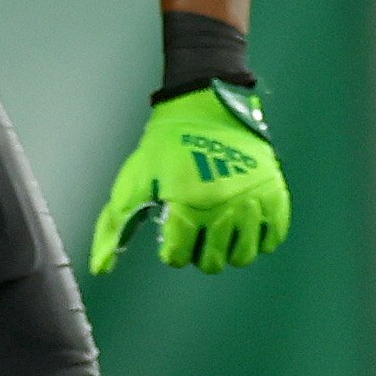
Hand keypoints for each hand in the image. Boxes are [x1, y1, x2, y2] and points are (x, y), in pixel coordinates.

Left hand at [90, 81, 290, 272]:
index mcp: (185, 206)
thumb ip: (115, 226)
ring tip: (220, 232)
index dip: (171, 248)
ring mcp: (251, 202)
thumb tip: (101, 268)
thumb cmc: (165, 146)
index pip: (178, 257)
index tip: (173, 229)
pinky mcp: (274, 194)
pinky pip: (273, 238)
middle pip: (211, 262)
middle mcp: (221, 209)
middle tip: (196, 231)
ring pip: (243, 256)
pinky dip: (259, 240)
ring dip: (228, 251)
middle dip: (199, 253)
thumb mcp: (134, 181)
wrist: (207, 107)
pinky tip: (244, 226)